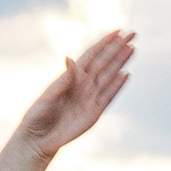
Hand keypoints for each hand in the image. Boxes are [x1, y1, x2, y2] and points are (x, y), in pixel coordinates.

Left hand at [14, 28, 134, 156]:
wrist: (39, 139)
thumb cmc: (38, 115)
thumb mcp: (48, 96)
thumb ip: (62, 79)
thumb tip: (69, 58)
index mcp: (71, 76)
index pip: (91, 55)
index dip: (104, 43)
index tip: (117, 31)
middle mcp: (84, 84)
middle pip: (104, 62)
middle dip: (118, 48)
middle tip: (132, 34)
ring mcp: (90, 97)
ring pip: (110, 76)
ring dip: (121, 62)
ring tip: (132, 48)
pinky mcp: (95, 112)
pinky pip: (109, 96)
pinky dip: (118, 86)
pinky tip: (126, 74)